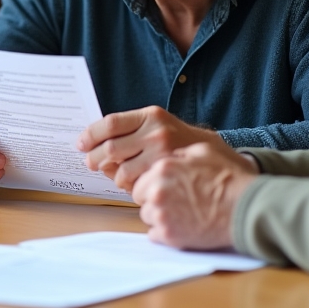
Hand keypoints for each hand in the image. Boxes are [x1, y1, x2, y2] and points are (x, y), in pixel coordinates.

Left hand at [79, 107, 224, 191]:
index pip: (110, 123)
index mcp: (153, 116)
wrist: (228, 169)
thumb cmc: (192, 148)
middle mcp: (156, 135)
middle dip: (95, 158)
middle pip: (110, 148)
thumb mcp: (166, 128)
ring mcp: (161, 159)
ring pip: (120, 173)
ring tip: (120, 177)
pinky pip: (134, 190)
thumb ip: (136, 132)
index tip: (81, 143)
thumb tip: (100, 145)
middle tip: (90, 163)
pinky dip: (130, 191)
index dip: (90, 134)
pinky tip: (138, 188)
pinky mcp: (164, 182)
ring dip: (115, 177)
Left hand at [132, 142, 258, 249]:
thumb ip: (179, 154)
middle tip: (175, 203)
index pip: (140, 180)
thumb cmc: (229, 179)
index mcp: (163, 169)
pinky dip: (166, 232)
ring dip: (160, 216)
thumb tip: (170, 158)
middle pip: (141, 199)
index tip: (164, 189)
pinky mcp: (170, 236)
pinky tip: (183, 226)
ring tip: (182, 214)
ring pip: (148, 217)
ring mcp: (162, 214)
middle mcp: (157, 190)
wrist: (246, 208)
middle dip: (154, 200)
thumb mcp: (203, 152)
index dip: (152, 185)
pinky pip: (155, 235)